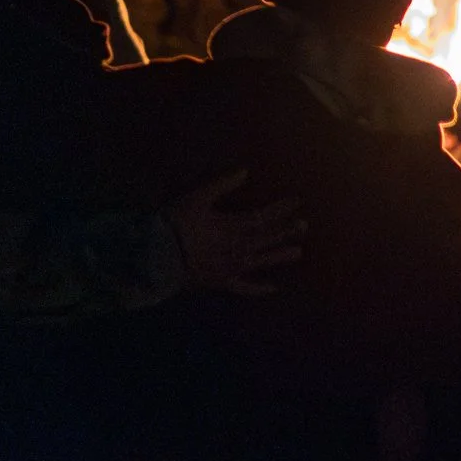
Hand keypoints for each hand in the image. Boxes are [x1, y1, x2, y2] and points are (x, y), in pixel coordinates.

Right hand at [164, 170, 303, 296]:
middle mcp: (236, 249)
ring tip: (298, 253)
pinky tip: (274, 288)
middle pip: (266, 239)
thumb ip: (222, 184)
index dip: (280, 209)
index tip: (296, 202)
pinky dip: (259, 289)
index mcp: (231, 227)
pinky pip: (244, 288)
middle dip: (286, 231)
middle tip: (304, 226)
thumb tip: (244, 171)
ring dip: (279, 256)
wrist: (156, 256)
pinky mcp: (220, 283)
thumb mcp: (197, 197)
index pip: (263, 217)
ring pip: (261, 262)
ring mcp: (230, 268)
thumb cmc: (175, 223)